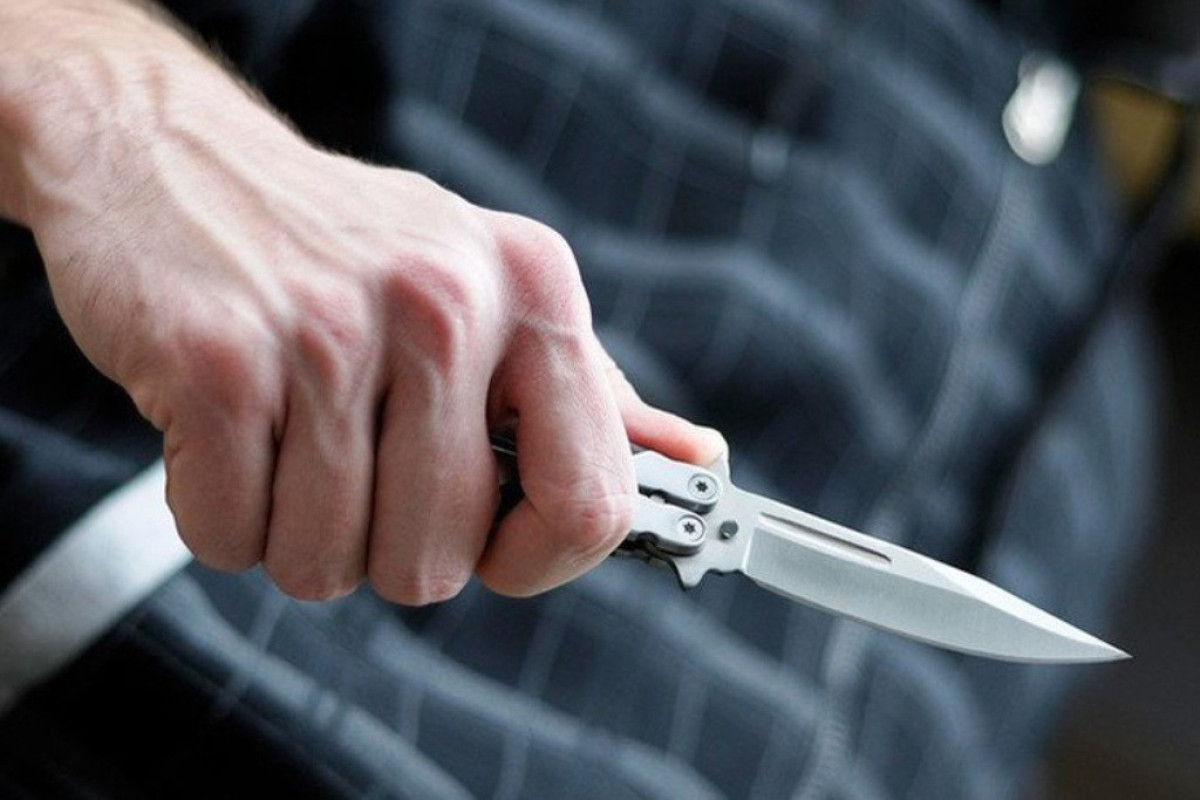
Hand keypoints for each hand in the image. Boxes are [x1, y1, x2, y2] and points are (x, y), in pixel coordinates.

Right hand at [0, 0, 724, 602]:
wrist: (172, 156)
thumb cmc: (344, 246)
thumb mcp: (490, 289)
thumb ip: (588, 392)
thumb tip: (695, 460)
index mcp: (534, 290)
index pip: (590, 501)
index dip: (540, 561)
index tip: (498, 552)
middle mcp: (446, 302)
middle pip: (440, 560)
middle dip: (385, 546)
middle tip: (354, 462)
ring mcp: (330, 328)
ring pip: (326, 562)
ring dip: (296, 532)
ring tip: (287, 437)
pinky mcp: (219, 358)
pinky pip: (230, 535)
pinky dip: (221, 514)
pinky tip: (228, 434)